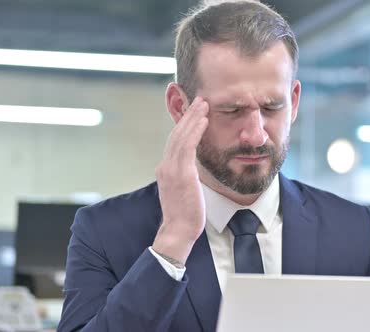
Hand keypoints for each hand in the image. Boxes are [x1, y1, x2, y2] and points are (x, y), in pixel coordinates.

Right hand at [152, 96, 208, 265]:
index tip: (193, 112)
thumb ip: (185, 177)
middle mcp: (165, 166)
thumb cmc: (185, 214)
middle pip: (176, 134)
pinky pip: (188, 146)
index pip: (174, 142)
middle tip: (199, 99)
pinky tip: (204, 120)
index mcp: (165, 169)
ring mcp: (172, 169)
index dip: (184, 125)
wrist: (179, 231)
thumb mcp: (183, 191)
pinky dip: (195, 131)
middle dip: (188, 115)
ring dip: (193, 118)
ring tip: (203, 104)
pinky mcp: (182, 173)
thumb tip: (192, 171)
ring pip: (181, 136)